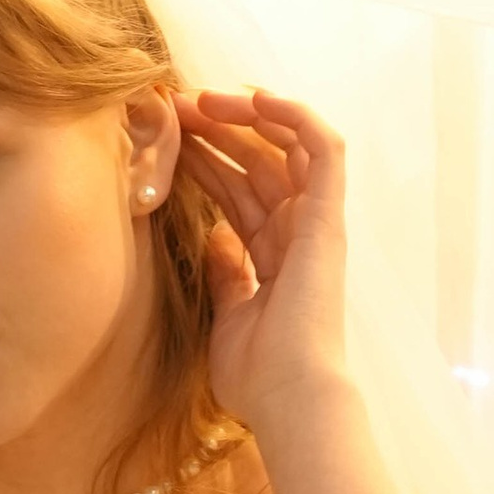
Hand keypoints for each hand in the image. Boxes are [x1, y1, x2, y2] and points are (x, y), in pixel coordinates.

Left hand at [177, 90, 350, 435]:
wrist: (288, 395)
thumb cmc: (257, 374)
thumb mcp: (226, 314)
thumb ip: (224, 273)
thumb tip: (214, 240)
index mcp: (273, 258)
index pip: (238, 193)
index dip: (205, 162)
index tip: (166, 141)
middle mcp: (296, 234)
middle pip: (257, 163)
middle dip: (215, 131)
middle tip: (171, 107)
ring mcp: (314, 222)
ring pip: (285, 147)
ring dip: (244, 116)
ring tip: (199, 98)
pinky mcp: (327, 215)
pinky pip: (322, 148)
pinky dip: (294, 116)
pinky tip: (254, 98)